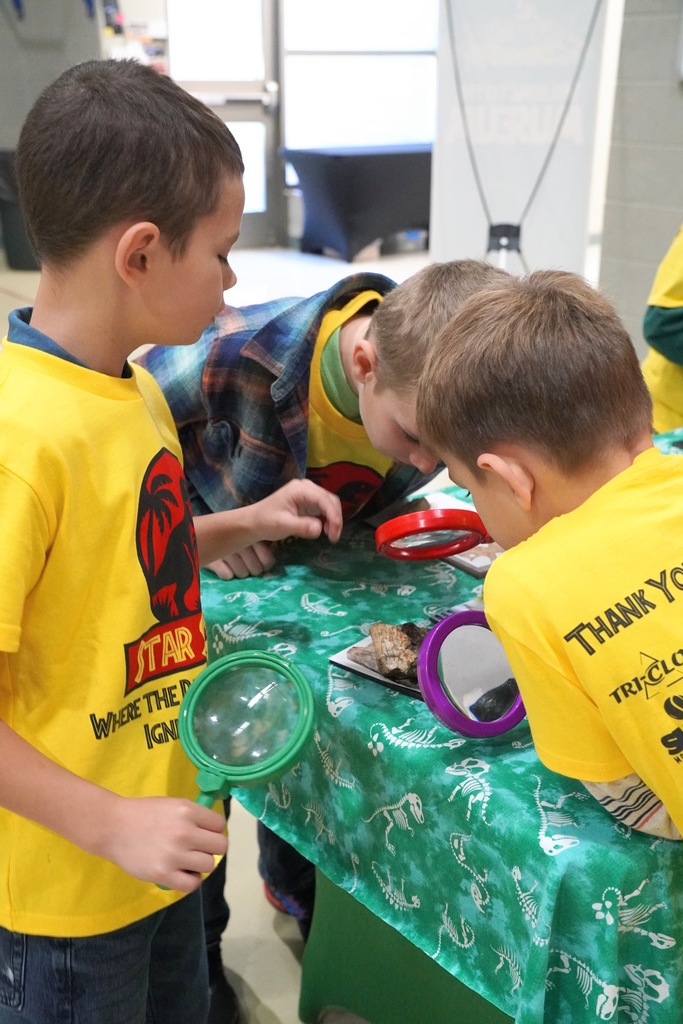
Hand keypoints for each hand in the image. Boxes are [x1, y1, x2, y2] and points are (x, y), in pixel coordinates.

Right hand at [103, 795, 227, 892]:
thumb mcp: (172, 805)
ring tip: (186, 861)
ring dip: (200, 864)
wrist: (112, 827)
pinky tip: (182, 873)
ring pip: (208, 865)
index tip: (203, 833)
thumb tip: (214, 832)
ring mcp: (174, 854)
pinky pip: (192, 884)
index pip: (220, 825)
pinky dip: (190, 880)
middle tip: (197, 848)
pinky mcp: (163, 874)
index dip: (213, 830)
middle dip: (211, 848)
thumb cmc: (143, 814)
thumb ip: (193, 817)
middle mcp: (184, 832)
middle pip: (220, 846)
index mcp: (187, 810)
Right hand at [207, 541, 275, 579]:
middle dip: (252, 569)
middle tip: (246, 563)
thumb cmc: (233, 535)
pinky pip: (227, 575)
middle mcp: (241, 543)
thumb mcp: (249, 536)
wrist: (204, 532)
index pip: (268, 561)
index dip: (265, 565)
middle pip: (256, 570)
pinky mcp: (213, 560)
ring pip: (242, 574)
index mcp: (253, 535)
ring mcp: (226, 551)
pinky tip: (224, 565)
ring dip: (240, 572)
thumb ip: (262, 546)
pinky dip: (226, 573)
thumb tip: (271, 565)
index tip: (262, 563)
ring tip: (234, 564)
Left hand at [251, 480, 342, 544]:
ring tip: (330, 536)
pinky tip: (325, 530)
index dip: (333, 516)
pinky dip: (328, 519)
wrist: (254, 522)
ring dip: (333, 519)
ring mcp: (308, 494)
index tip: (334, 534)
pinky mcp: (308, 502)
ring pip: (329, 504)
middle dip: (335, 518)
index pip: (324, 499)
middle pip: (330, 500)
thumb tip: (320, 529)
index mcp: (300, 489)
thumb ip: (302, 526)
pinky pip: (324, 508)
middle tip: (333, 537)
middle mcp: (306, 488)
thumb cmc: (266, 522)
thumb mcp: (283, 525)